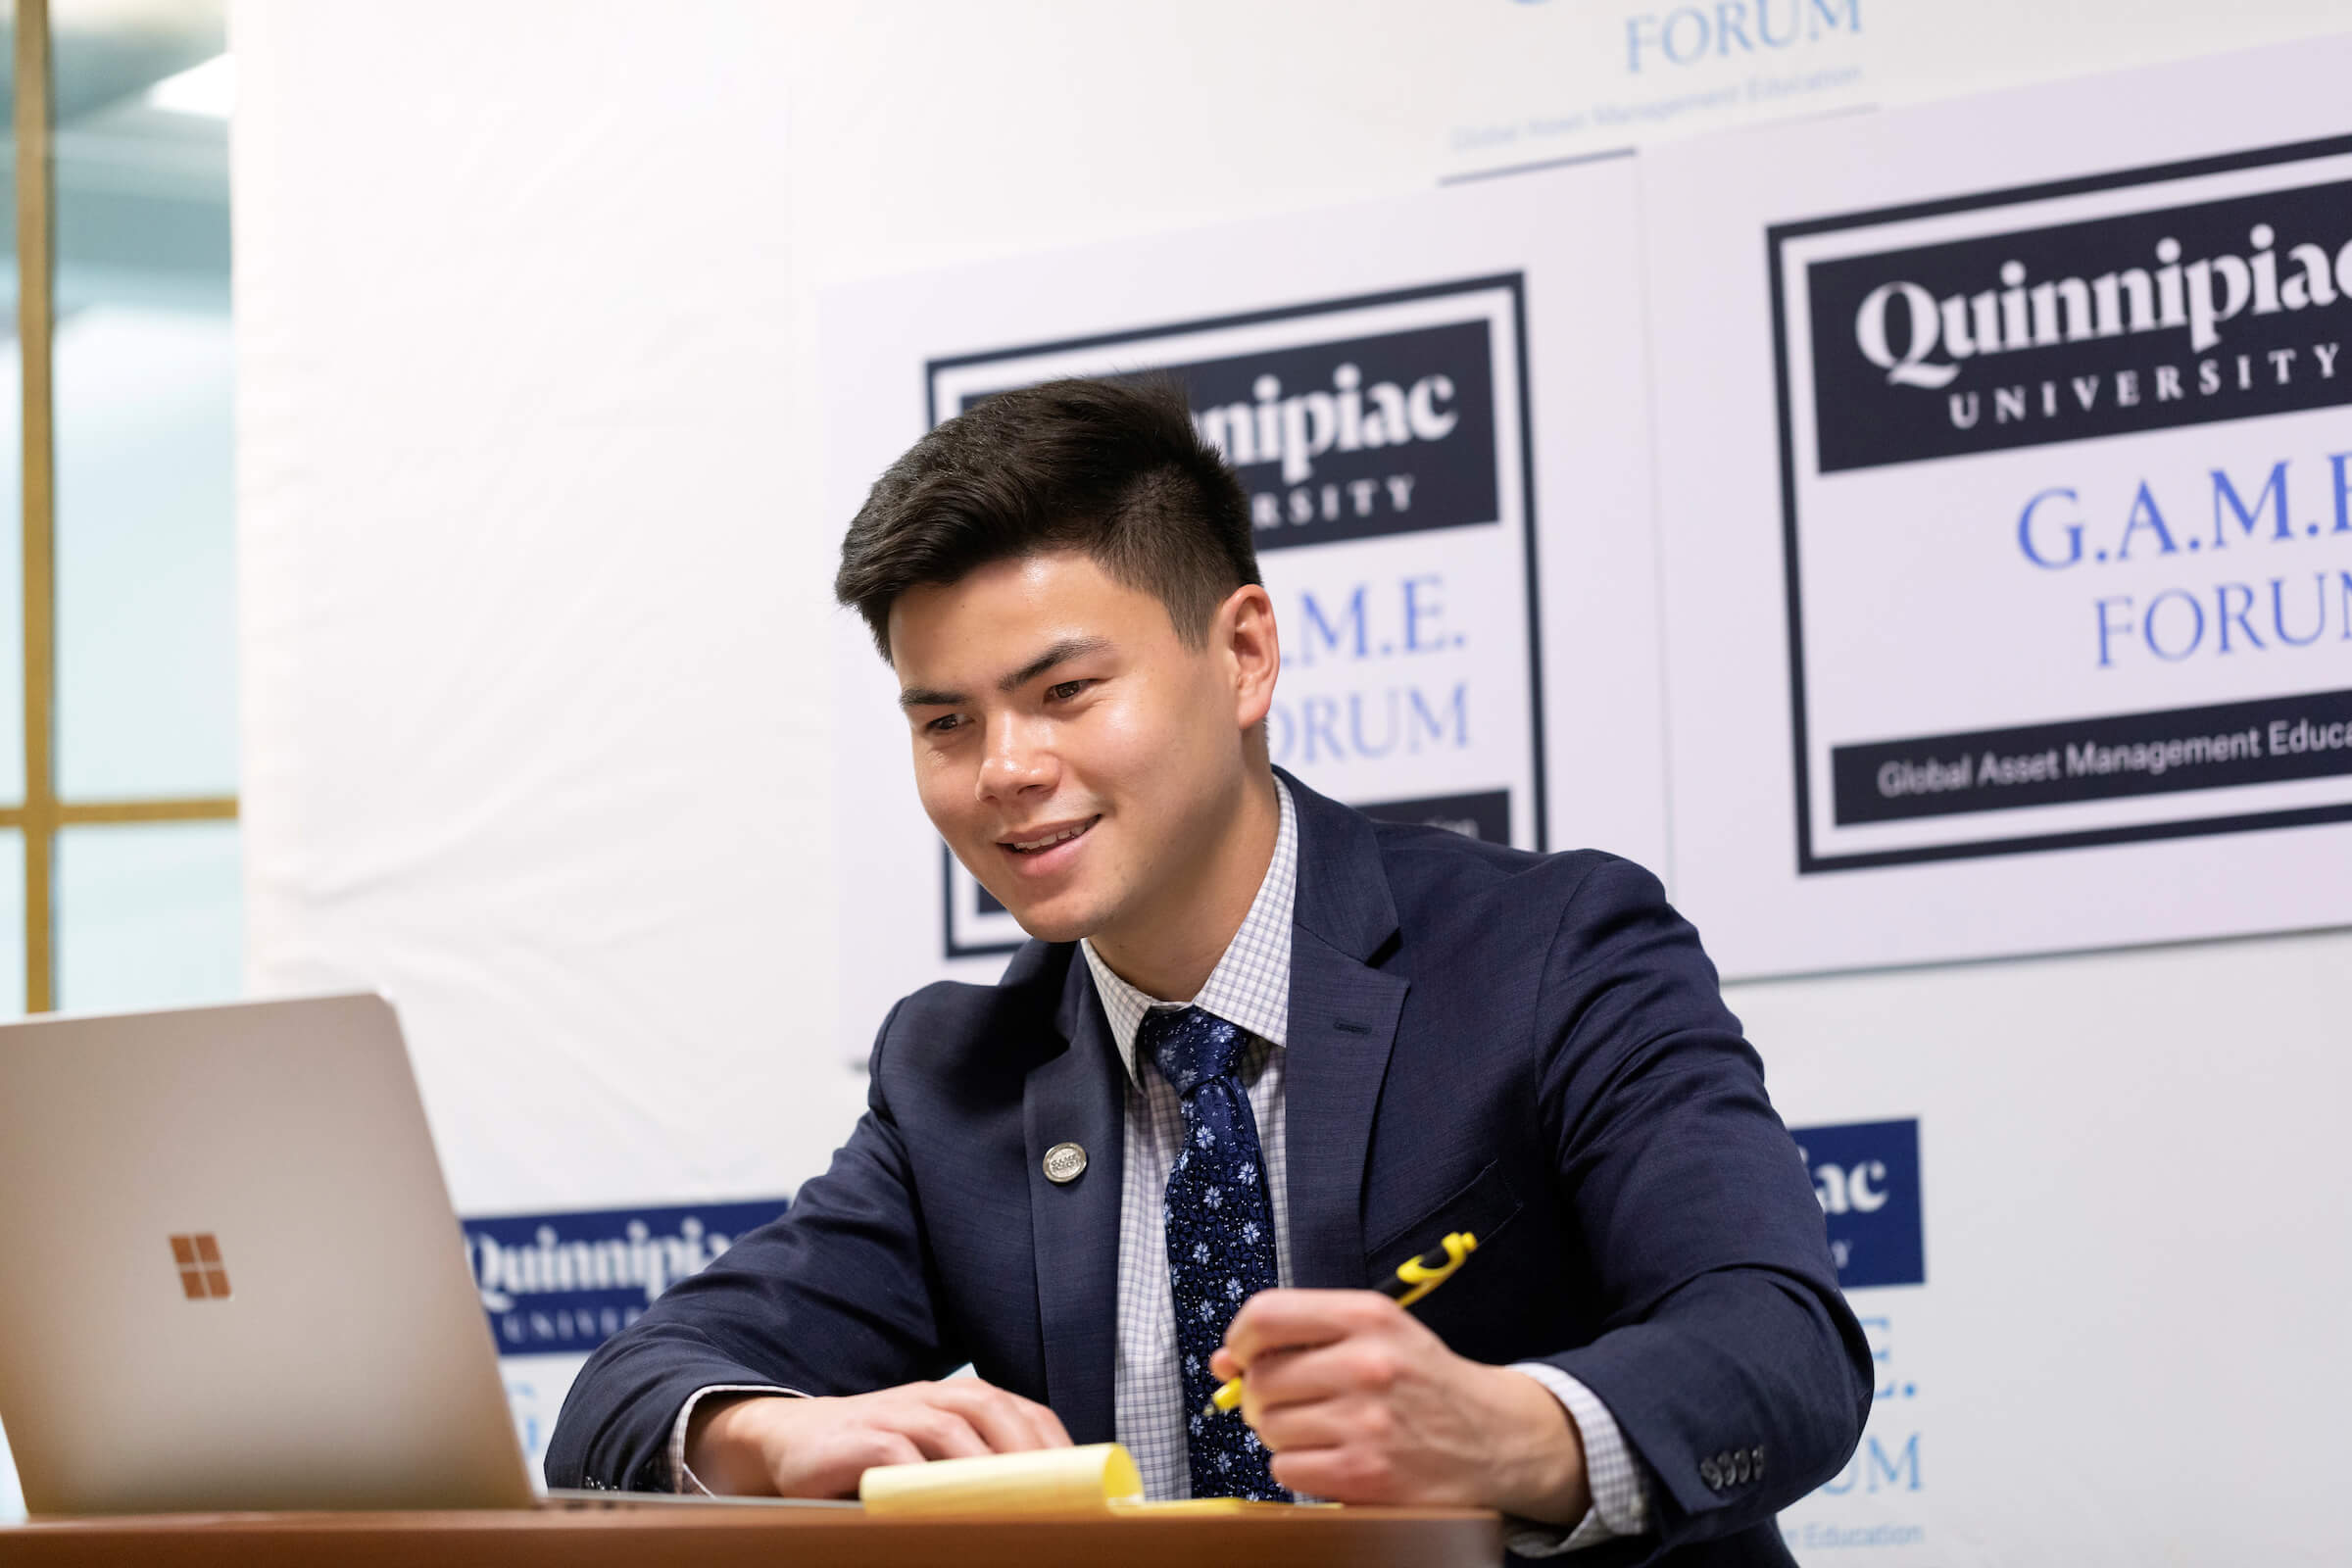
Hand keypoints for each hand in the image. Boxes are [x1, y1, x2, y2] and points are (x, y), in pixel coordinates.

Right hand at [684, 1380, 1072, 1498]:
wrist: (791, 1442)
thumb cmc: (875, 1459)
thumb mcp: (934, 1460)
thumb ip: (977, 1474)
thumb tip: (1041, 1512)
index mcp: (962, 1399)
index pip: (1025, 1412)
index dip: (1059, 1444)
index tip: (1087, 1484)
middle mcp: (934, 1398)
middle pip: (996, 1412)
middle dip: (1032, 1453)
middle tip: (1060, 1498)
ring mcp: (896, 1413)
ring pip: (953, 1430)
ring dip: (986, 1468)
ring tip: (1014, 1506)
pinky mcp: (859, 1438)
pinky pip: (897, 1453)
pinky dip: (923, 1477)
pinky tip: (942, 1506)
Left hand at [1212, 1289, 1591, 1523]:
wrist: (1494, 1440)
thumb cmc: (1424, 1382)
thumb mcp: (1376, 1334)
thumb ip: (1301, 1336)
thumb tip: (1223, 1361)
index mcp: (1368, 1316)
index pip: (1266, 1314)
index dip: (1239, 1340)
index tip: (1241, 1357)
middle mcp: (1368, 1363)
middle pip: (1261, 1379)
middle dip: (1263, 1396)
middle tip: (1295, 1403)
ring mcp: (1366, 1421)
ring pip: (1269, 1426)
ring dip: (1283, 1434)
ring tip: (1325, 1430)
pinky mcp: (1364, 1474)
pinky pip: (1286, 1468)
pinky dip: (1299, 1468)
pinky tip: (1334, 1458)